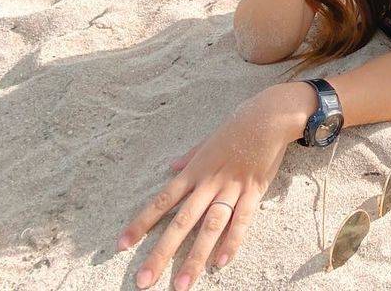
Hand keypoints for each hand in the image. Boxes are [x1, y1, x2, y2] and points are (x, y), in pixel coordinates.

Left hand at [116, 90, 296, 289]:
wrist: (268, 117)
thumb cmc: (237, 126)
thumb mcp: (208, 141)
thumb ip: (190, 157)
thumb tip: (172, 167)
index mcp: (194, 171)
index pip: (162, 201)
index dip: (141, 223)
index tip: (122, 244)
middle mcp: (208, 183)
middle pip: (180, 222)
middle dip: (161, 253)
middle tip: (144, 281)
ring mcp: (231, 188)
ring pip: (209, 227)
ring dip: (195, 257)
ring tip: (182, 284)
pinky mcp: (254, 191)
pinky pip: (242, 219)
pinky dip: (232, 241)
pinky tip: (221, 262)